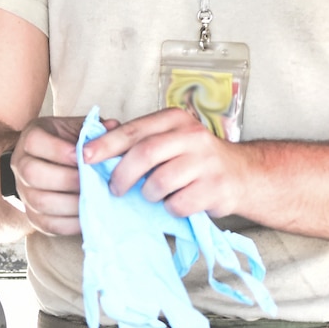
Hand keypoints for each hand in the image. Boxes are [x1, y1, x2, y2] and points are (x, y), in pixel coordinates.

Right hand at [10, 114, 115, 235]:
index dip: (59, 151)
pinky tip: (89, 215)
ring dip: (71, 203)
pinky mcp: (32, 216)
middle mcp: (21, 164)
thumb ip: (93, 128)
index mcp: (30, 138)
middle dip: (67, 179)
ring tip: (94, 200)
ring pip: (40, 202)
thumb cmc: (66, 144)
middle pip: (33, 174)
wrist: (45, 166)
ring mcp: (24, 192)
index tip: (85, 157)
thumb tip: (114, 127)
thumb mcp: (75, 129)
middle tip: (93, 182)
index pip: (35, 142)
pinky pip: (48, 224)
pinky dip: (71, 223)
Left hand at [82, 108, 254, 217]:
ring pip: (160, 182)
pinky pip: (178, 204)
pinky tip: (176, 203)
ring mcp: (206, 162)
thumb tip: (97, 154)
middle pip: (144, 154)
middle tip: (114, 188)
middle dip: (122, 175)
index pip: (134, 130)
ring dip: (149, 194)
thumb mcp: (171, 140)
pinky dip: (170, 208)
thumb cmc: (195, 159)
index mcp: (175, 119)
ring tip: (154, 195)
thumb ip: (142, 142)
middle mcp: (192, 136)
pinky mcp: (215, 188)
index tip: (86, 156)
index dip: (107, 144)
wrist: (242, 175)